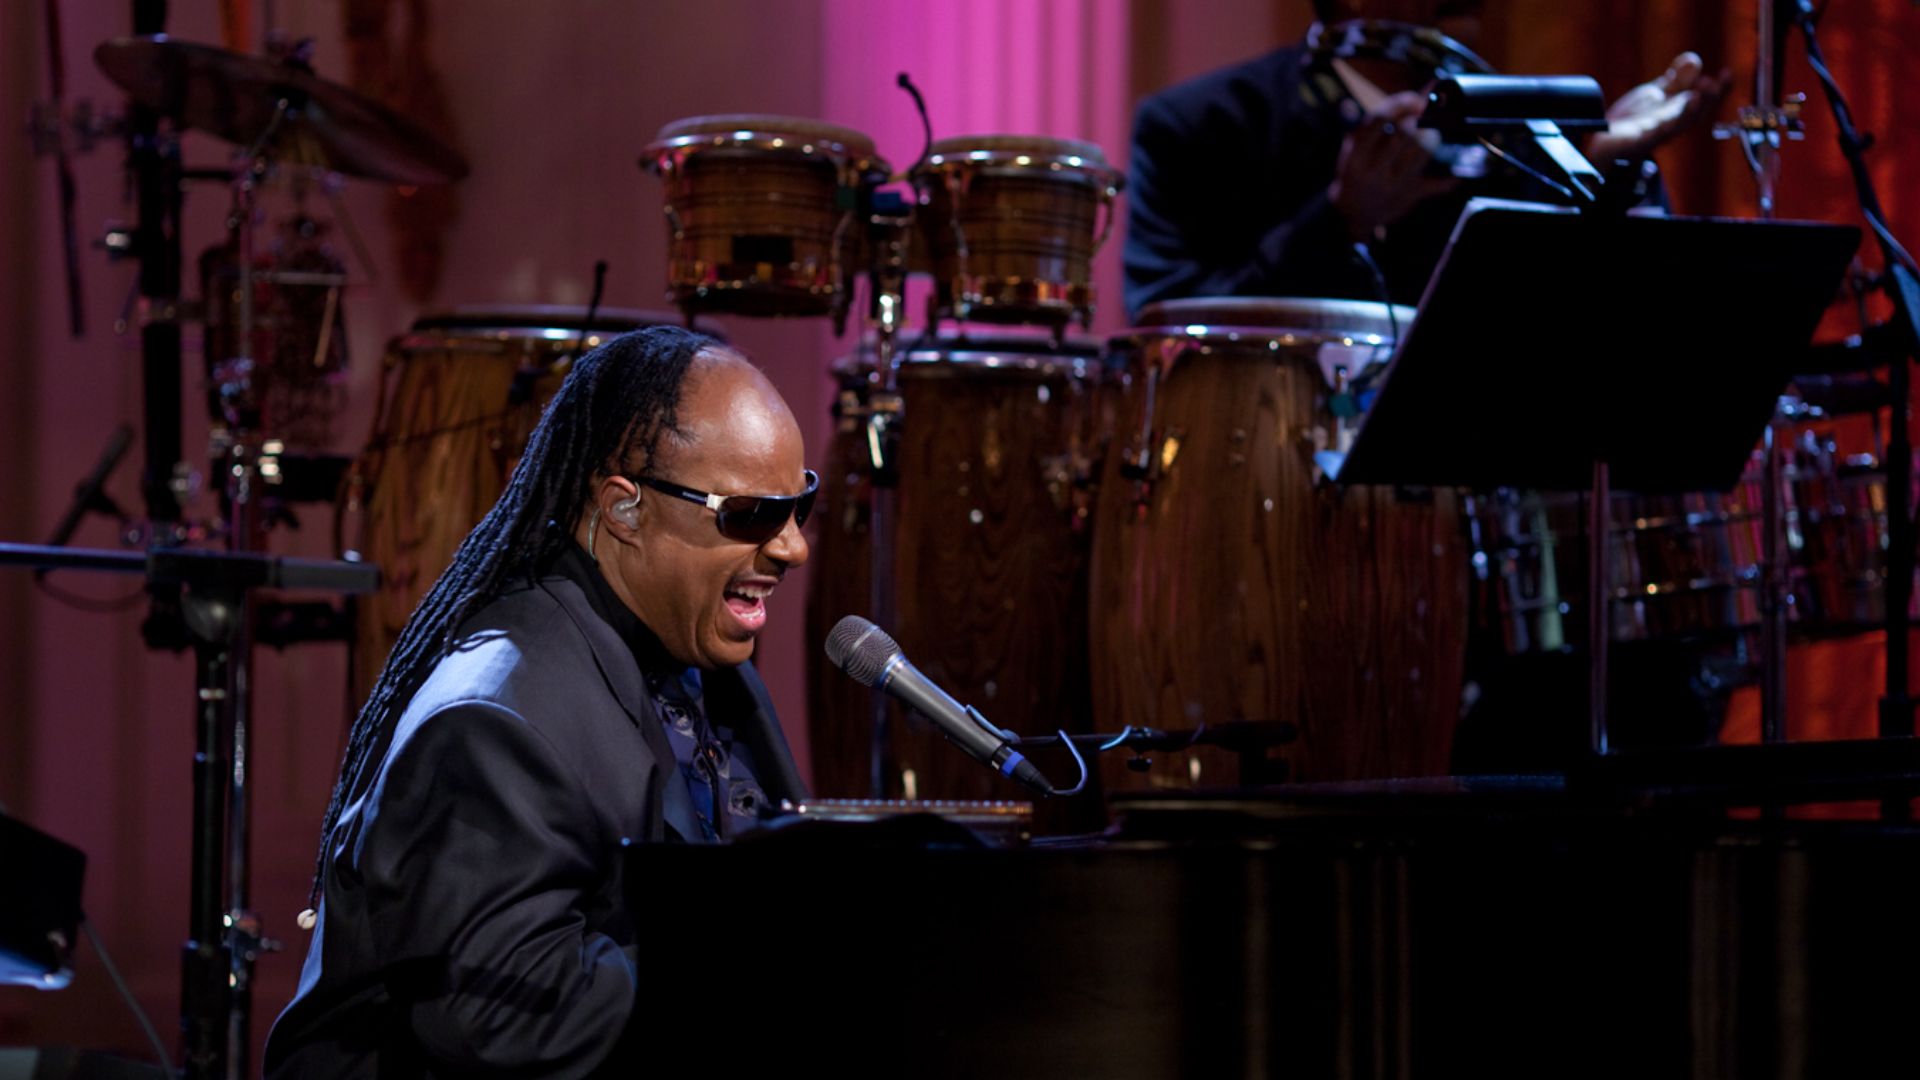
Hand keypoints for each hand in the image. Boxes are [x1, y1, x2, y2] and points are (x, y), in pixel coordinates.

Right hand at [1328, 91, 1458, 240]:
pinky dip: (1449, 179)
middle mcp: (1374, 170)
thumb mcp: (1355, 146)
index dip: (1400, 103)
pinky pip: (1435, 184)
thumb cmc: (1356, 170)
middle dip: (1417, 120)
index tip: (1412, 99)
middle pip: (1404, 134)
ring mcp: (1394, 184)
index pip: (1379, 119)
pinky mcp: (1409, 196)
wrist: (1351, 212)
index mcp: (1355, 155)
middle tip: (1422, 115)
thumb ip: (1378, 121)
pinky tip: (1455, 173)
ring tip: (1429, 134)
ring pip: (1422, 151)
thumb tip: (1416, 94)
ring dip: (1431, 136)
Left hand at [1587, 51, 1730, 162]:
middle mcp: (1670, 125)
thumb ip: (1675, 79)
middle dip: (1708, 100)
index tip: (1727, 73)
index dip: (1719, 89)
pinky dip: (1660, 130)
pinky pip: (1649, 140)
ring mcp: (1654, 136)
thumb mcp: (1656, 94)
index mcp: (1677, 112)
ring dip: (1688, 112)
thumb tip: (1694, 60)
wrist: (1600, 140)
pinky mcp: (1636, 144)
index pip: (1704, 101)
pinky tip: (1665, 122)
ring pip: (1677, 127)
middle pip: (1696, 114)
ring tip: (1696, 95)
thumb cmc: (1631, 120)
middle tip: (1714, 83)